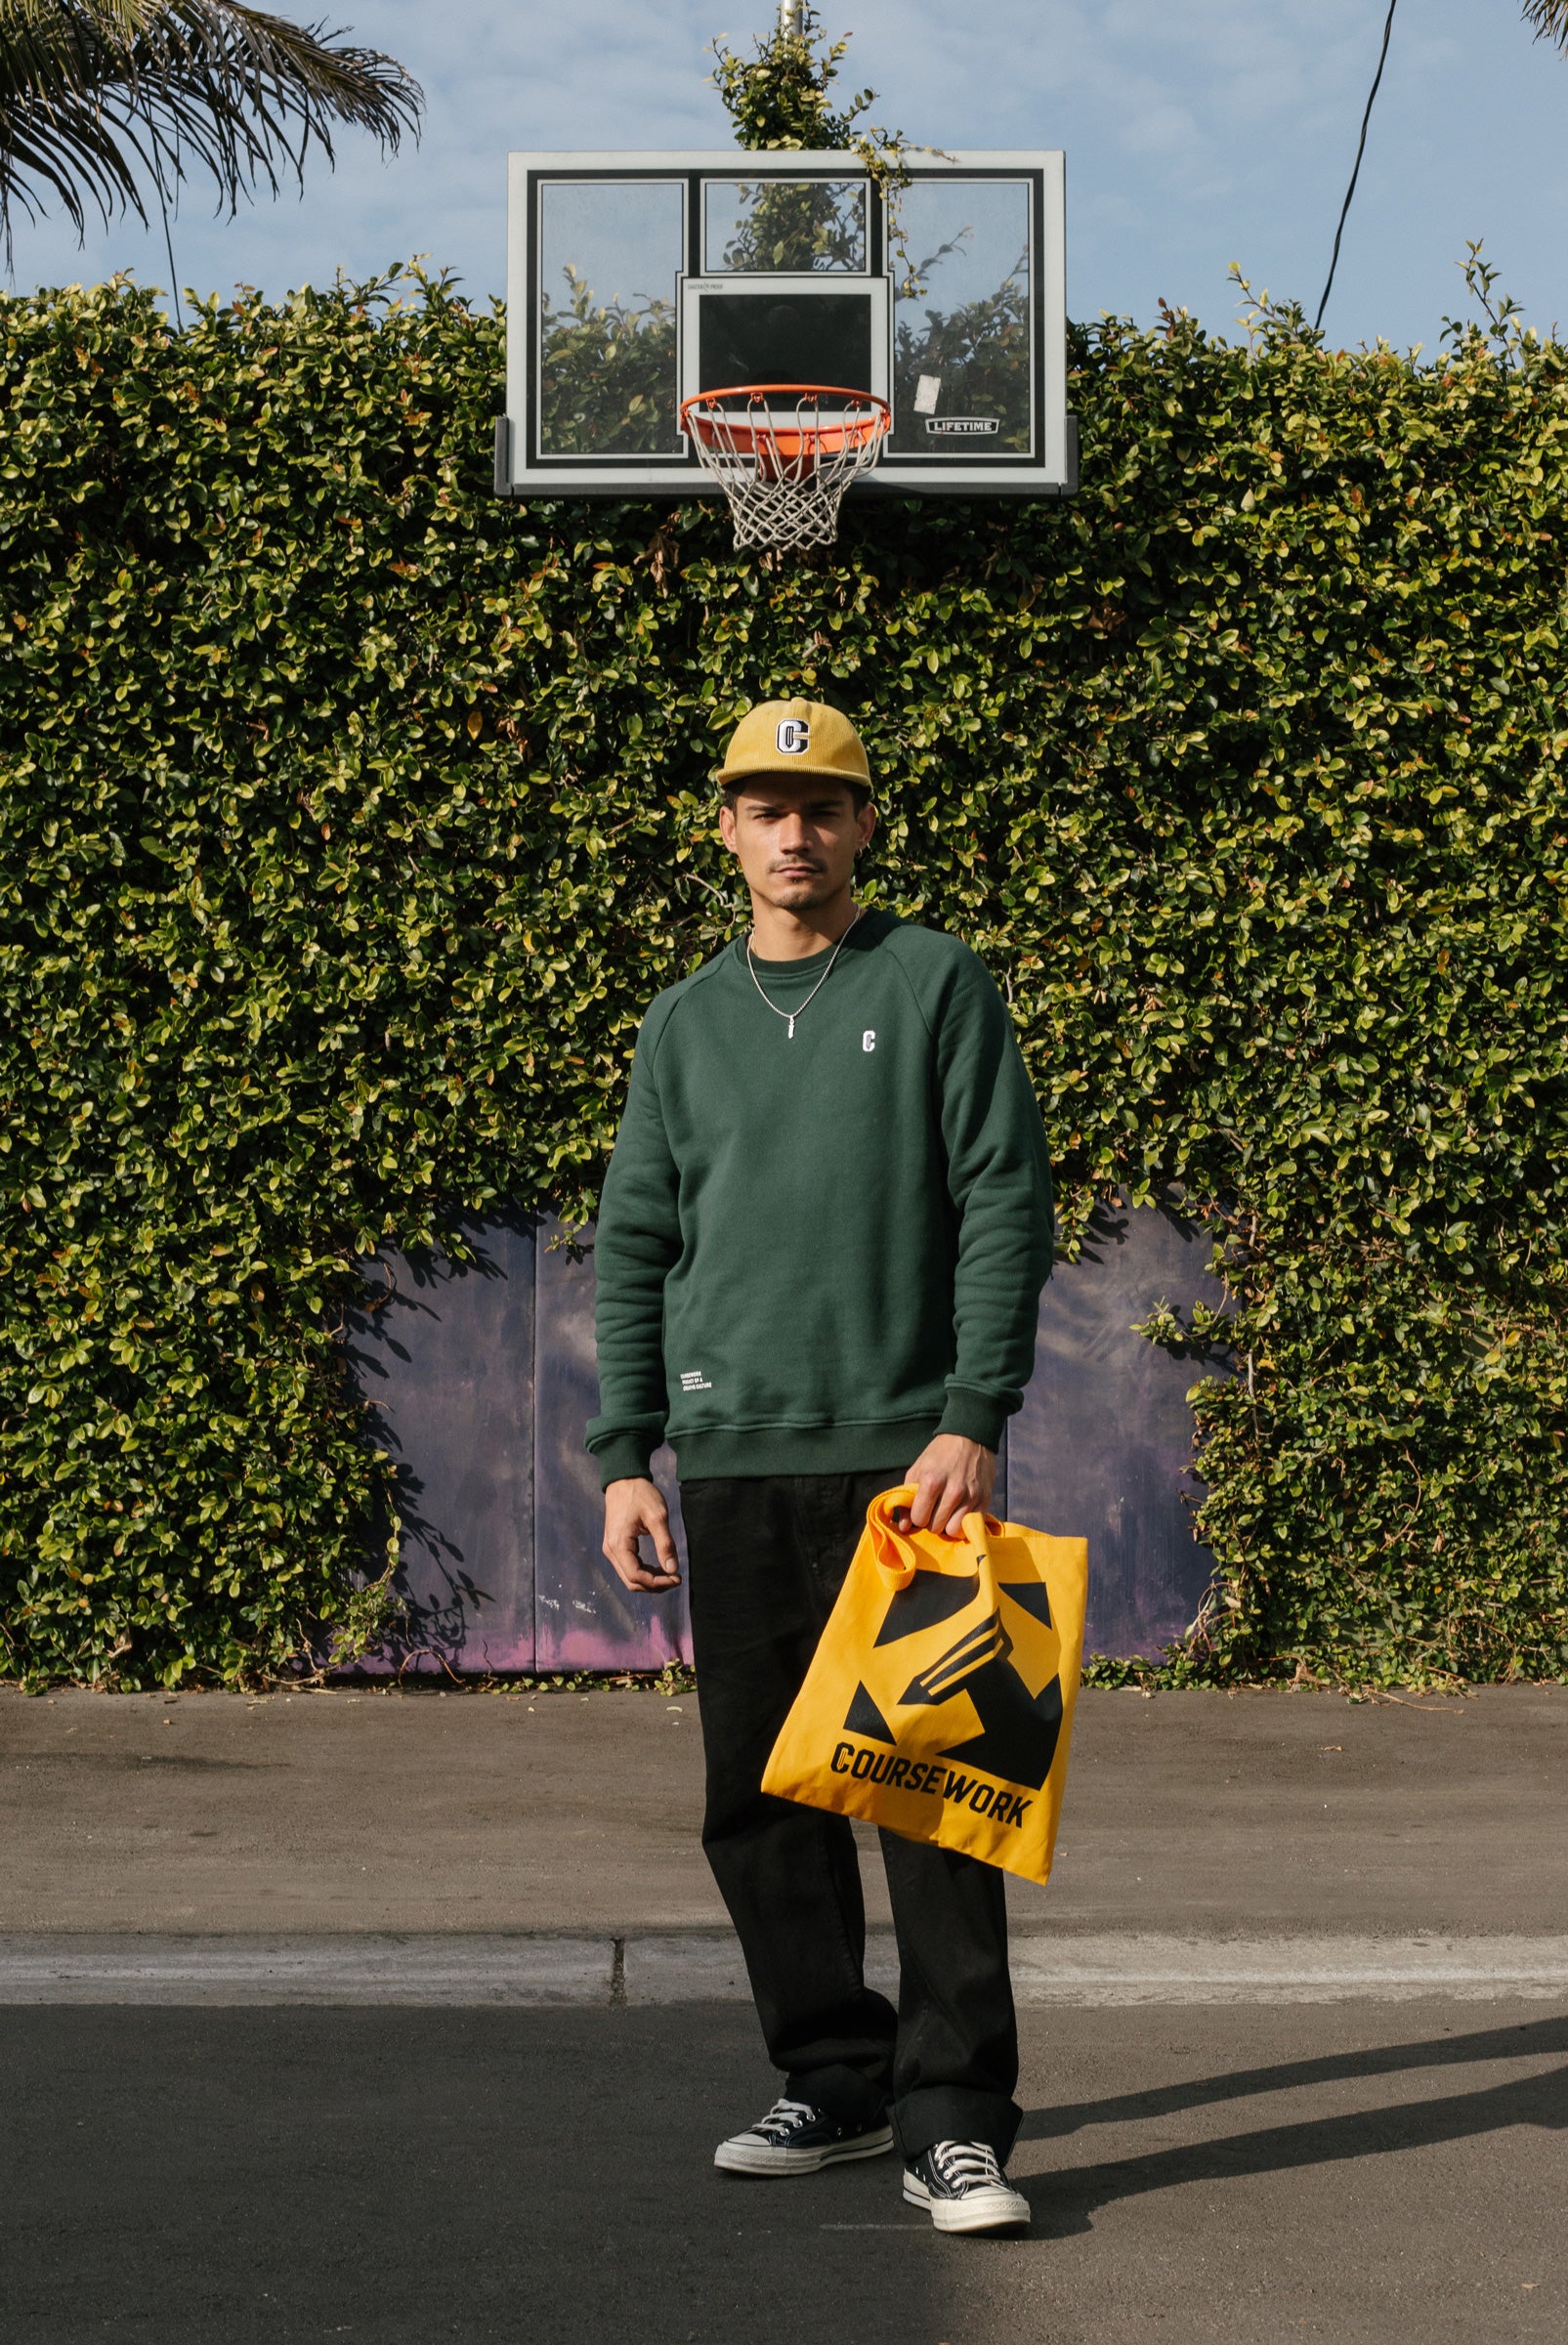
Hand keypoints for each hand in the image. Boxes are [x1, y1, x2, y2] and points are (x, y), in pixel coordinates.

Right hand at [602, 1477, 681, 1592]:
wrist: (624, 1479)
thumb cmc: (640, 1494)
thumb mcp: (658, 1516)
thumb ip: (665, 1544)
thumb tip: (672, 1569)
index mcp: (619, 1545)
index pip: (637, 1576)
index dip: (658, 1582)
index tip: (677, 1577)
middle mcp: (611, 1550)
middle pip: (631, 1581)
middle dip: (655, 1585)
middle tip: (676, 1578)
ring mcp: (611, 1548)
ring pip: (630, 1576)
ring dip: (650, 1580)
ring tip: (670, 1574)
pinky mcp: (615, 1545)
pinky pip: (629, 1566)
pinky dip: (644, 1571)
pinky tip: (659, 1567)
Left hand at [901, 1436, 996, 1541]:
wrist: (970, 1436)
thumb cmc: (939, 1454)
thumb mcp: (917, 1470)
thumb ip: (908, 1499)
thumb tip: (904, 1528)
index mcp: (932, 1481)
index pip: (919, 1519)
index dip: (918, 1515)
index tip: (922, 1507)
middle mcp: (953, 1491)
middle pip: (936, 1528)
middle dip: (932, 1521)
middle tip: (936, 1508)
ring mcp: (971, 1496)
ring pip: (954, 1531)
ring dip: (948, 1524)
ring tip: (949, 1511)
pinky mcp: (986, 1499)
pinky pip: (971, 1526)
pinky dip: (964, 1523)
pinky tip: (961, 1512)